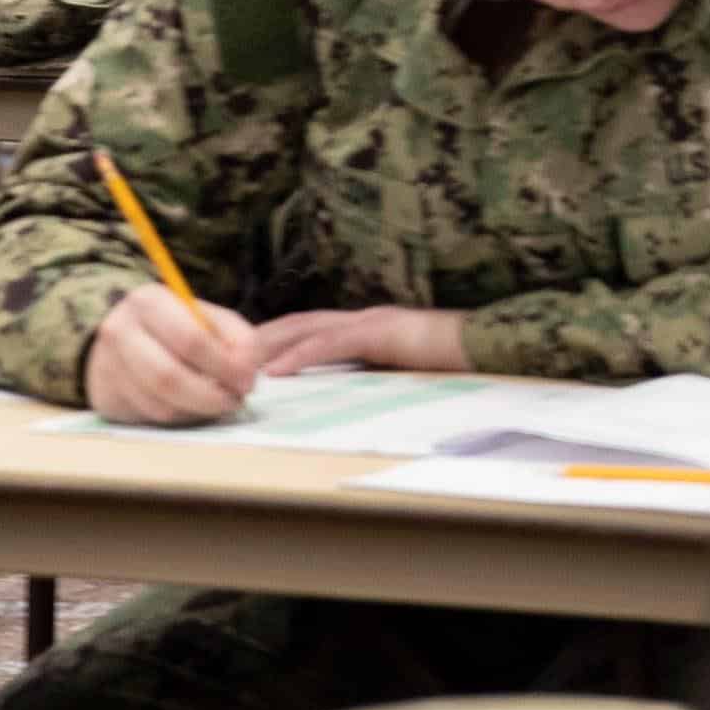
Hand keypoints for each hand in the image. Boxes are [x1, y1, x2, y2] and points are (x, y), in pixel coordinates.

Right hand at [84, 285, 266, 426]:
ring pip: (161, 405)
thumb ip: (237, 337)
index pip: (192, 340)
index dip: (226, 366)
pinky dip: (181, 417)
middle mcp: (121, 332)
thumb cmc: (173, 326)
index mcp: (149, 302)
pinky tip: (193, 406)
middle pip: (170, 378)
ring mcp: (108, 367)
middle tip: (235, 400)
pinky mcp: (107, 396)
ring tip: (218, 403)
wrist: (121, 334)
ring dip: (198, 411)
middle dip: (211, 396)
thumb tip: (249, 370)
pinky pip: (151, 417)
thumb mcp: (206, 317)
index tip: (247, 380)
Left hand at [249, 304, 469, 380]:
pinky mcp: (380, 333)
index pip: (309, 328)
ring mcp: (369, 321)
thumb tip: (342, 392)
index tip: (244, 352)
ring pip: (306, 329)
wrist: (485, 346)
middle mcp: (361, 318)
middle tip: (224, 353)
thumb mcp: (399, 368)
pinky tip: (279, 369)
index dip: (275, 338)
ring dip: (271, 346)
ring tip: (238, 361)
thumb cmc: (449, 361)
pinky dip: (301, 355)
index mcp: (364, 326)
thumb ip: (371, 371)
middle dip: (260, 337)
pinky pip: (331, 344)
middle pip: (297, 323)